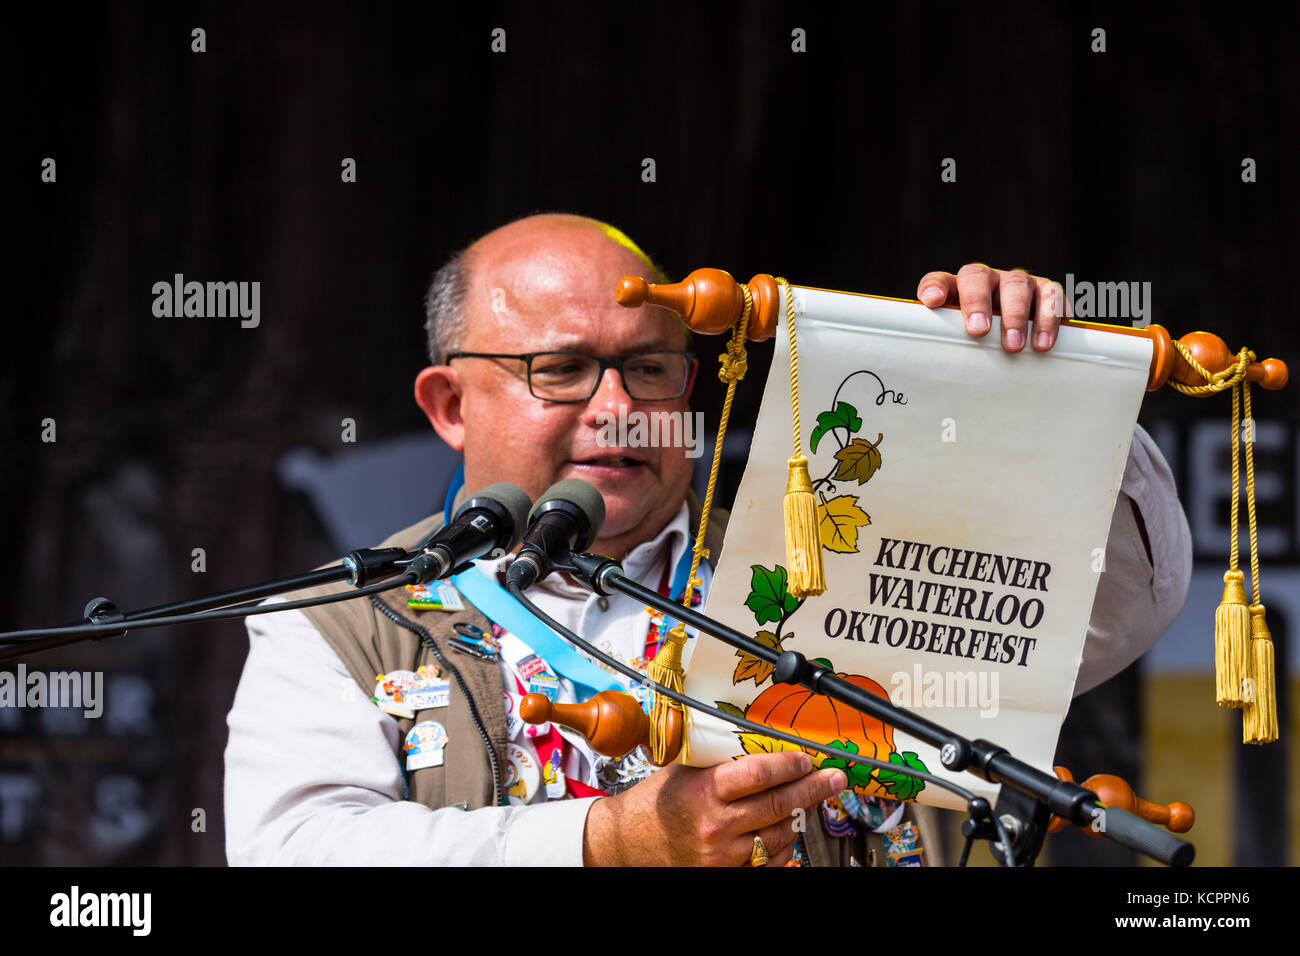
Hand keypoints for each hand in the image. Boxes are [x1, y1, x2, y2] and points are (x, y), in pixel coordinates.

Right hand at [582, 751, 846, 865]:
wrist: (627, 845)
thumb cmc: (655, 805)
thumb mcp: (684, 772)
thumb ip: (720, 763)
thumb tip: (764, 748)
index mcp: (705, 792)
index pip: (760, 774)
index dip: (790, 765)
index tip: (806, 759)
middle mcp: (716, 825)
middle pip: (779, 805)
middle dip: (813, 789)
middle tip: (833, 779)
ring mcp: (723, 855)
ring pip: (779, 836)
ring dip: (796, 818)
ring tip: (802, 804)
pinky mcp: (725, 875)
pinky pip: (768, 863)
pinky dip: (781, 848)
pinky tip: (784, 833)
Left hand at [917, 263, 1064, 352]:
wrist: (1017, 340)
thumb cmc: (979, 341)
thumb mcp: (959, 338)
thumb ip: (944, 337)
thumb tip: (932, 355)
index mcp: (959, 288)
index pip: (941, 281)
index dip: (935, 287)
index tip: (933, 302)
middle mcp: (989, 280)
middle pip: (979, 278)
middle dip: (978, 303)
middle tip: (979, 331)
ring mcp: (1018, 283)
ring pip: (1017, 285)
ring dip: (1016, 315)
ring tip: (1016, 346)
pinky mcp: (1047, 291)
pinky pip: (1052, 296)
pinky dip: (1049, 318)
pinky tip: (1044, 342)